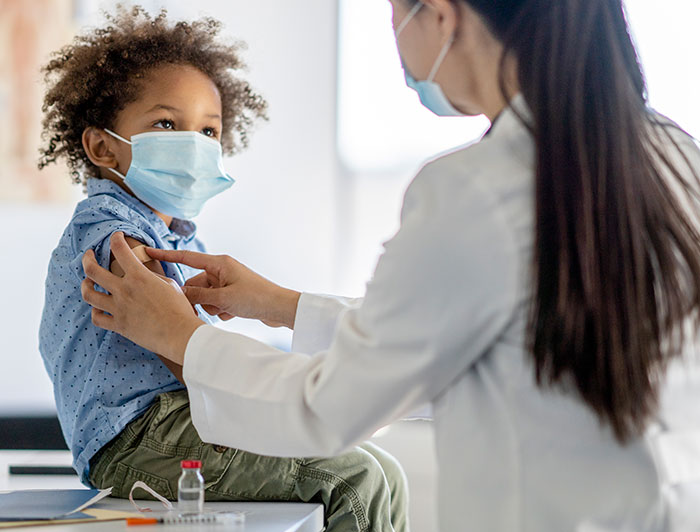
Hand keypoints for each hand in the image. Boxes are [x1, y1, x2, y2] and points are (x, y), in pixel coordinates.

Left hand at [81, 232, 204, 364]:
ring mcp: (118, 308)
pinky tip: (99, 308)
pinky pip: (97, 318)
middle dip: (87, 259)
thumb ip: (151, 277)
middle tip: (88, 255)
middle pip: (92, 270)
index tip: (116, 236)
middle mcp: (124, 290)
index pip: (119, 249)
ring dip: (85, 285)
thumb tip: (143, 276)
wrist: (179, 334)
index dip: (115, 238)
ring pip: (89, 294)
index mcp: (138, 276)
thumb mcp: (169, 284)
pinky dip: (95, 311)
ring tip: (88, 282)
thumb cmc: (179, 309)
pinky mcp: (119, 325)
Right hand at [145, 247, 300, 328]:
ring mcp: (227, 283)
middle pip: (195, 284)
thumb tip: (178, 294)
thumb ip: (198, 295)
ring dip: (212, 308)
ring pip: (205, 297)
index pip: (186, 258)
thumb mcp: (222, 298)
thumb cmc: (255, 298)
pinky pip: (216, 304)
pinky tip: (234, 314)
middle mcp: (222, 270)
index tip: (147, 252)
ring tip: (227, 311)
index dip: (166, 256)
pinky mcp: (232, 295)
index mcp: (219, 263)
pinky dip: (221, 311)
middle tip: (213, 307)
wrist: (279, 308)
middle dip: (200, 299)